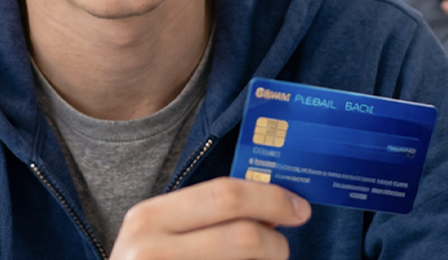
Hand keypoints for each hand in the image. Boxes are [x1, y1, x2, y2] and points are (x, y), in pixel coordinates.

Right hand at [109, 177, 310, 259]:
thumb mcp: (162, 233)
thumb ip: (208, 214)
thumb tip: (274, 208)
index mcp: (148, 218)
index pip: (226, 195)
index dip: (272, 199)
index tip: (299, 208)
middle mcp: (150, 252)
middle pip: (245, 236)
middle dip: (277, 243)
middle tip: (285, 247)